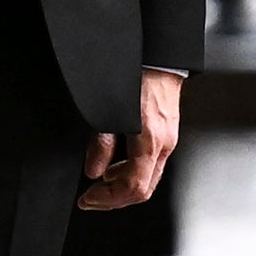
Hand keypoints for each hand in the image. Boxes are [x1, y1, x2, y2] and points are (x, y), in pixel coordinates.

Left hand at [78, 70, 181, 210]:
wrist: (159, 56)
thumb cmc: (134, 76)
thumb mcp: (107, 110)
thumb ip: (101, 143)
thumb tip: (93, 170)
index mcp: (150, 141)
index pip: (133, 187)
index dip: (107, 199)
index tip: (87, 199)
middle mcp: (164, 144)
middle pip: (143, 189)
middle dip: (114, 199)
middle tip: (90, 199)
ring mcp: (168, 140)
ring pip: (149, 179)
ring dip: (122, 187)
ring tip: (99, 184)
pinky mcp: (166, 133)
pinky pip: (151, 164)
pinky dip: (132, 172)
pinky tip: (115, 166)